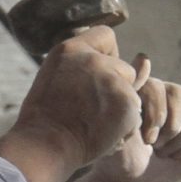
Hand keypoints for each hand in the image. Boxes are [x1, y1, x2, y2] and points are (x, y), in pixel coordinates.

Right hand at [5, 27, 143, 173]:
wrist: (45, 145)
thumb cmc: (46, 119)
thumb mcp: (55, 77)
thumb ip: (80, 65)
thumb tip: (114, 64)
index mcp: (71, 49)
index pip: (106, 36)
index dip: (108, 54)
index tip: (99, 73)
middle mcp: (93, 59)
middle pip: (124, 68)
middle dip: (117, 87)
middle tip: (92, 109)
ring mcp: (112, 80)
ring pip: (132, 92)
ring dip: (121, 108)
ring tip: (94, 124)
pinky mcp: (126, 101)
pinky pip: (135, 114)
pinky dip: (124, 127)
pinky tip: (103, 135)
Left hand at [89, 58, 180, 181]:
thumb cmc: (120, 156)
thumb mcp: (120, 126)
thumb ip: (131, 93)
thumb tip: (145, 57)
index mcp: (138, 91)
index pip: (158, 86)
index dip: (157, 114)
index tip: (146, 138)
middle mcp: (158, 94)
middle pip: (180, 93)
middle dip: (171, 126)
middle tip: (155, 145)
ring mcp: (175, 109)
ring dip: (180, 137)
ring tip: (162, 152)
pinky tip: (174, 154)